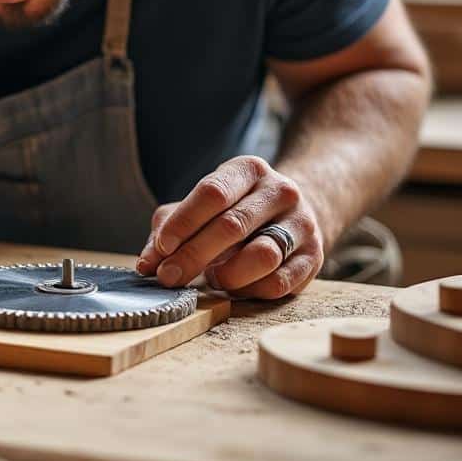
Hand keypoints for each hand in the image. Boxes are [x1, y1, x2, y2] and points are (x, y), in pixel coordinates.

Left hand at [135, 156, 323, 298]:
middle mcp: (280, 191)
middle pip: (232, 225)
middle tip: (169, 277)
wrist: (296, 213)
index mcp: (247, 170)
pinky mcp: (315, 257)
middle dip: (194, 256)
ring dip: (227, 275)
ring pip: (262, 255)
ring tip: (214, 278)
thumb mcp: (201, 207)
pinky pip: (279, 283)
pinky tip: (238, 286)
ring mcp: (302, 223)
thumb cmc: (235, 210)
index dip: (184, 222)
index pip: (212, 192)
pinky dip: (250, 290)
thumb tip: (147, 263)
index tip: (163, 247)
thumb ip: (168, 230)